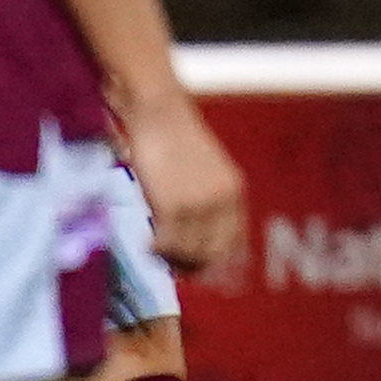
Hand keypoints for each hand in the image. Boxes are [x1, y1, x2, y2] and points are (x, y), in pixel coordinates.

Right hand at [119, 90, 244, 276]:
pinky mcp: (173, 206)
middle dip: (191, 265)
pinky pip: (168, 243)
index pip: (232, 243)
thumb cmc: (173, 137)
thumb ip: (207, 199)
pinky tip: (147, 243)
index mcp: (234, 192)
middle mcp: (223, 201)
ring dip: (171, 258)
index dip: (213, 261)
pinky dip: (157, 250)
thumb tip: (193, 237)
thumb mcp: (204, 169)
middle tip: (171, 265)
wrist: (158, 112)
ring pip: (188, 252)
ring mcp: (199, 205)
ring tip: (156, 252)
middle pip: (212, 254)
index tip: (194, 268)